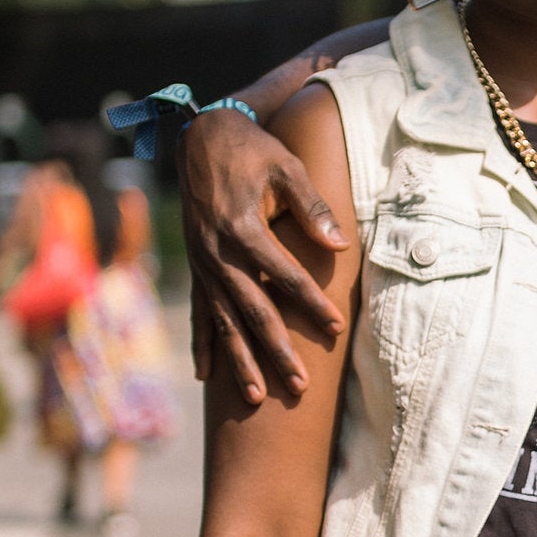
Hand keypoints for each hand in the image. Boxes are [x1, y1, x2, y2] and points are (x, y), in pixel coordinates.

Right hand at [180, 108, 346, 404]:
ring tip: (257, 397)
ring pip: (224, 322)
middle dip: (276, 352)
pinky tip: (207, 376)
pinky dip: (204, 344)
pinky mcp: (196, 268)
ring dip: (240, 361)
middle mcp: (218, 255)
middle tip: (299, 387)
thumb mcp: (285, 168)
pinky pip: (198, 313)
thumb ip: (312, 208)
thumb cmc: (252, 151)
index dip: (312, 303)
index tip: (337, 328)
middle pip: (253, 312)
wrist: (199, 139)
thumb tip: (340, 246)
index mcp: (242, 230)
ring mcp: (203, 266)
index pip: (285, 276)